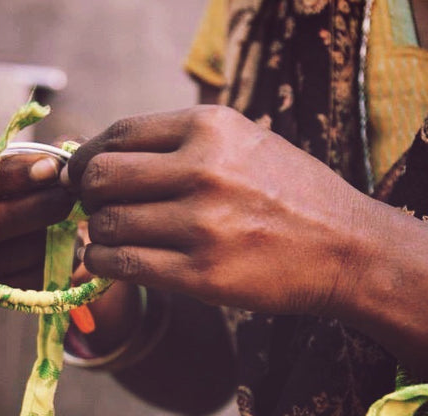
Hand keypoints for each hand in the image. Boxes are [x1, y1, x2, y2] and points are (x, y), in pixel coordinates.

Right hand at [0, 152, 74, 289]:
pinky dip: (54, 260)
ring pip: (9, 254)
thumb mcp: (49, 165)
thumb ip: (57, 154)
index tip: (52, 169)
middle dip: (35, 208)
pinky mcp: (2, 287)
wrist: (55, 231)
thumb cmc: (45, 189)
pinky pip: (28, 277)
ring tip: (76, 219)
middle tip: (70, 197)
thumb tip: (70, 153)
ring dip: (48, 235)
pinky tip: (71, 244)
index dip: (13, 175)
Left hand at [62, 105, 368, 314]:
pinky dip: (104, 263)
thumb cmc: (293, 194)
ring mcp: (202, 224)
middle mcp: (203, 170)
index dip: (87, 155)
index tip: (82, 174)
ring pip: (107, 224)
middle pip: (102, 176)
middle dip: (86, 194)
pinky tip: (113, 261)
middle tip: (93, 208)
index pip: (119, 134)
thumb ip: (181, 145)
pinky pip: (122, 264)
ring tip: (110, 237)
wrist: (346, 248)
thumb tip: (111, 160)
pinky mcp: (202, 274)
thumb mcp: (244, 144)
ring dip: (97, 233)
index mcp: (211, 129)